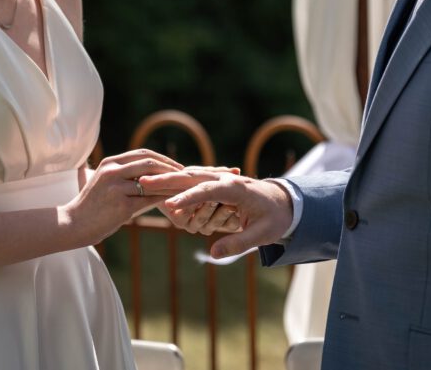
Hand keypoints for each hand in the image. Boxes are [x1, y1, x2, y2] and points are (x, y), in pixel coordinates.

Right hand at [62, 149, 182, 244]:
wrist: (73, 224)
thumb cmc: (92, 205)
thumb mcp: (104, 182)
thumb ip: (122, 174)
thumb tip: (148, 173)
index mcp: (109, 162)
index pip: (142, 154)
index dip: (162, 159)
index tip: (176, 166)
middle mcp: (112, 171)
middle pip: (150, 163)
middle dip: (171, 168)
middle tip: (186, 176)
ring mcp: (116, 188)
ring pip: (152, 182)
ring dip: (171, 185)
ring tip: (185, 189)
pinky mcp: (122, 206)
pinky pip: (150, 200)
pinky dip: (164, 200)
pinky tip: (174, 203)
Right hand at [139, 170, 292, 258]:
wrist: (286, 202)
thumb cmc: (275, 218)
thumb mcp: (262, 235)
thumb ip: (238, 244)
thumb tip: (214, 255)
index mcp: (236, 188)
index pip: (207, 191)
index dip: (188, 198)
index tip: (170, 205)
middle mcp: (225, 180)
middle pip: (192, 177)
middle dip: (168, 180)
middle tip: (144, 182)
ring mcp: (219, 179)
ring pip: (189, 176)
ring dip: (168, 180)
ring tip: (144, 183)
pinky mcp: (216, 184)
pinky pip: (193, 182)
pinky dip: (175, 184)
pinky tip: (159, 187)